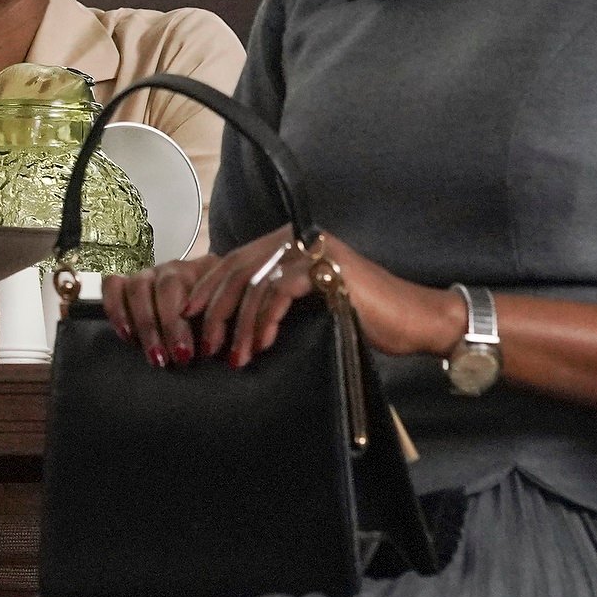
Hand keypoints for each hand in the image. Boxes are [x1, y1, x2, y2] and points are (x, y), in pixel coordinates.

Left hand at [103, 226, 460, 368]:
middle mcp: (297, 239)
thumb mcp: (302, 310)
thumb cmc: (357, 320)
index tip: (184, 323)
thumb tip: (219, 327)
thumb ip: (268, 305)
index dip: (203, 291)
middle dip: (210, 310)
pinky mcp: (328, 267)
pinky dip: (264, 321)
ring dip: (235, 324)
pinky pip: (280, 290)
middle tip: (198, 346)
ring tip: (230, 357)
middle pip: (234, 268)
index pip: (231, 262)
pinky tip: (257, 346)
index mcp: (286, 244)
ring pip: (254, 282)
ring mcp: (313, 250)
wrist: (411, 321)